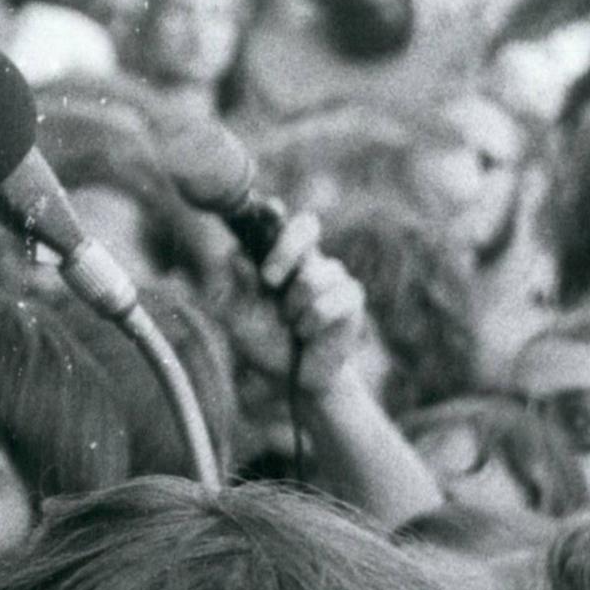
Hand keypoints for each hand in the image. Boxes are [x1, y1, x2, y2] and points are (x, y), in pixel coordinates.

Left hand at [256, 208, 373, 398]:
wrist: (294, 378)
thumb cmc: (263, 341)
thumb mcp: (240, 317)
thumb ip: (240, 287)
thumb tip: (237, 255)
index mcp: (275, 256)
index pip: (277, 220)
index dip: (273, 211)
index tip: (268, 210)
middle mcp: (306, 258)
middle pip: (306, 226)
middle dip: (286, 250)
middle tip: (269, 280)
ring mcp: (332, 275)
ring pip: (313, 277)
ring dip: (294, 308)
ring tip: (291, 324)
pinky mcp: (351, 298)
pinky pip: (329, 304)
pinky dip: (311, 324)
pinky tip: (308, 334)